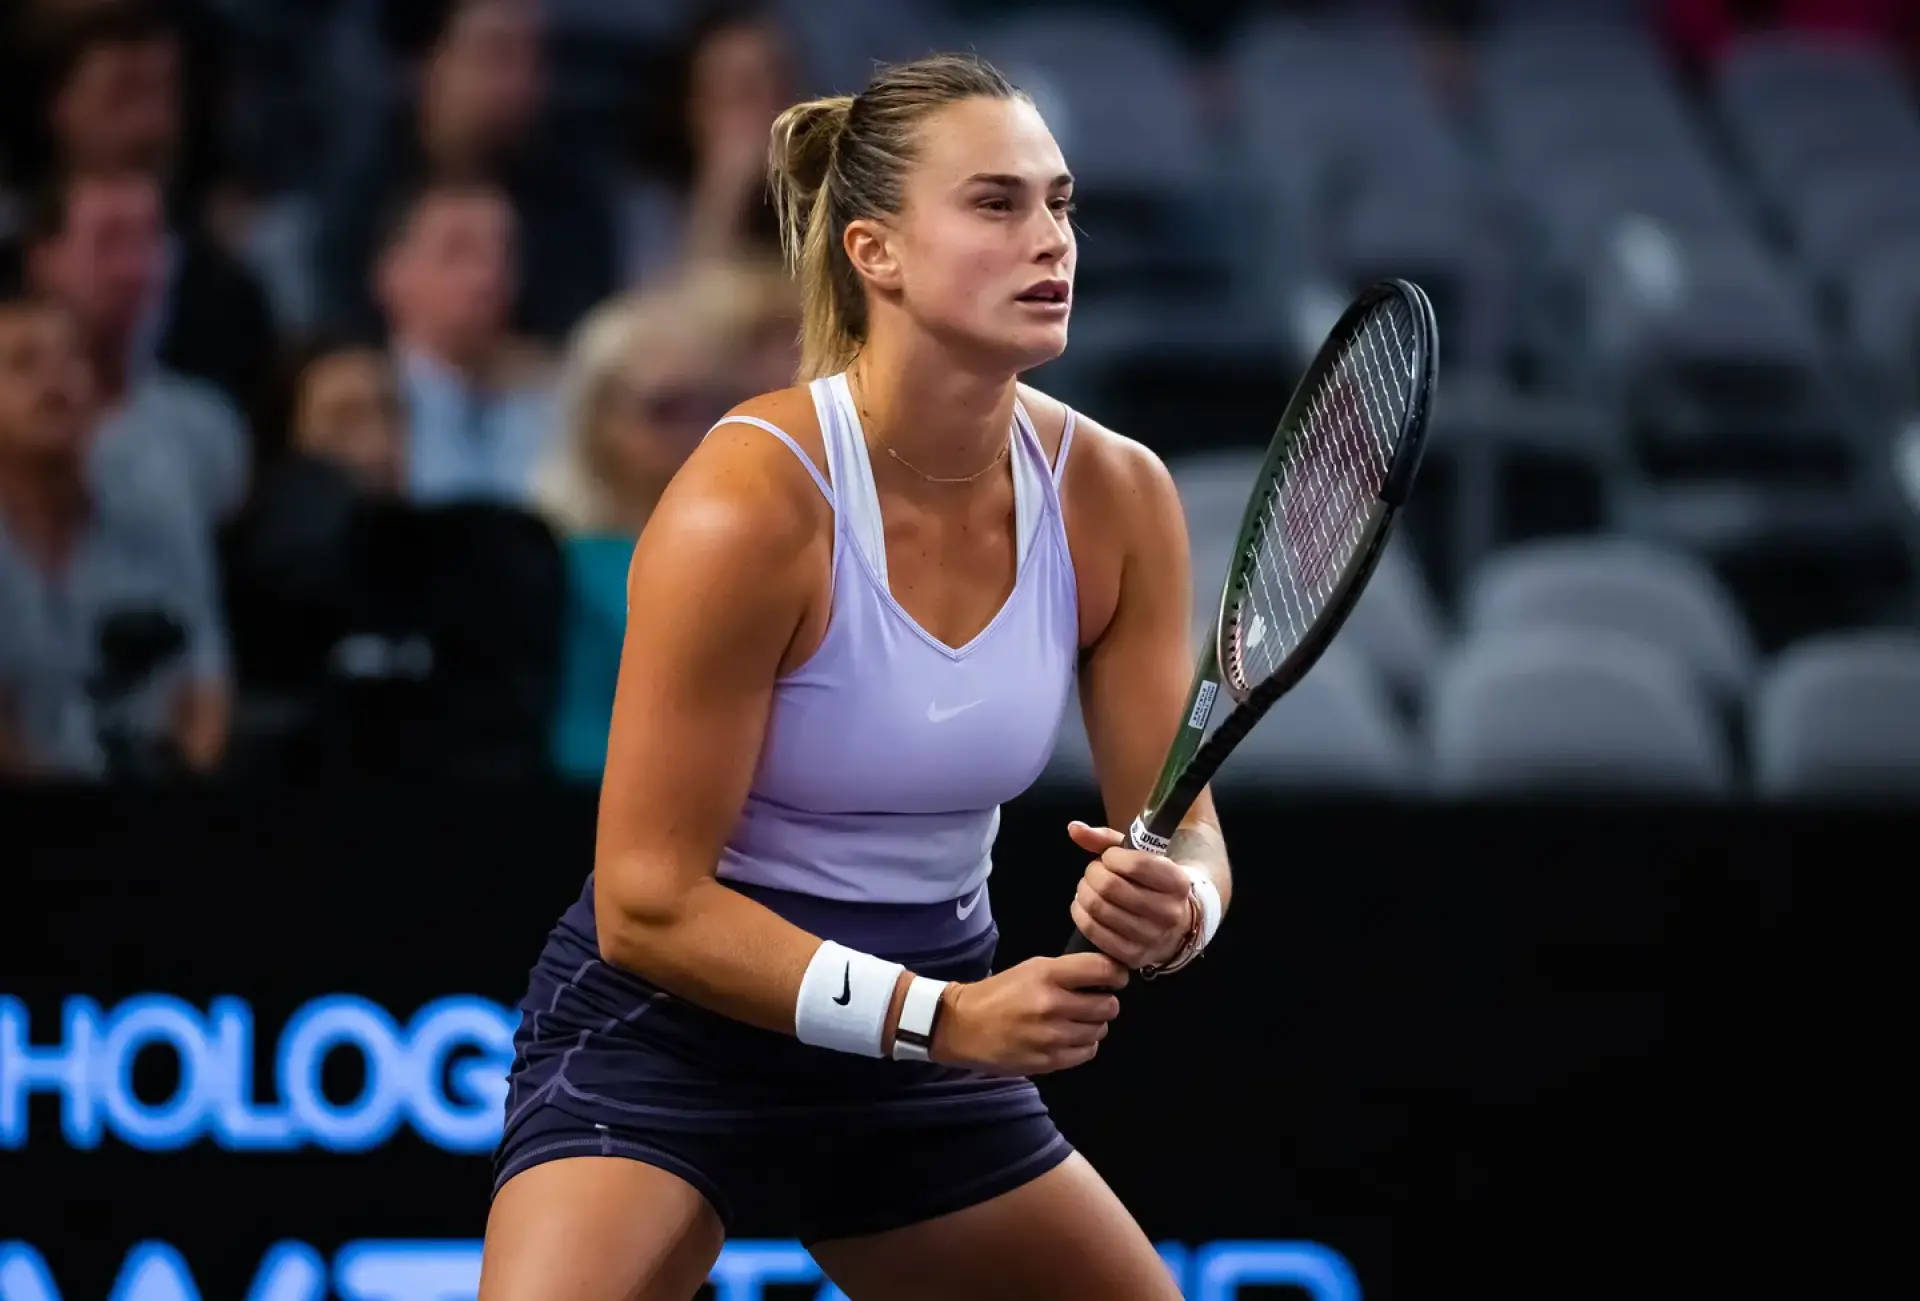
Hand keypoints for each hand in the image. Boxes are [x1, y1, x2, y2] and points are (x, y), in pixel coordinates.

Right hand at [931, 953, 1126, 1074]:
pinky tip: (1068, 1038)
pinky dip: (1084, 1045)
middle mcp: (1053, 1005)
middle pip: (1108, 1005)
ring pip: (1100, 1031)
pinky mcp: (1049, 1061)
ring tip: (1075, 1021)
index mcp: (1048, 975)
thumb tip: (1106, 977)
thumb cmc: (1000, 993)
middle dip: (1105, 1002)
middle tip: (1092, 1002)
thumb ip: (1067, 972)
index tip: (1115, 978)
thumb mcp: (1031, 969)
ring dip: (1094, 1025)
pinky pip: (1087, 1052)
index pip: (1103, 970)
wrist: (963, 1026)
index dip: (1116, 974)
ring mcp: (1052, 1036)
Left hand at [1066, 820, 1195, 968]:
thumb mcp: (1140, 857)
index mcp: (1177, 882)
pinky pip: (1093, 931)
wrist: (1175, 922)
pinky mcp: (1134, 956)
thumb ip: (1107, 839)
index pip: (1134, 864)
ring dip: (1083, 892)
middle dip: (1092, 873)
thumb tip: (1073, 828)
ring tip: (1089, 887)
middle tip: (1094, 872)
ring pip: (1098, 908)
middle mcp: (1169, 913)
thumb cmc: (1151, 882)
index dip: (1111, 856)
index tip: (1109, 857)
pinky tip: (1085, 905)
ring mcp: (1152, 938)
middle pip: (1110, 886)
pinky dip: (1080, 913)